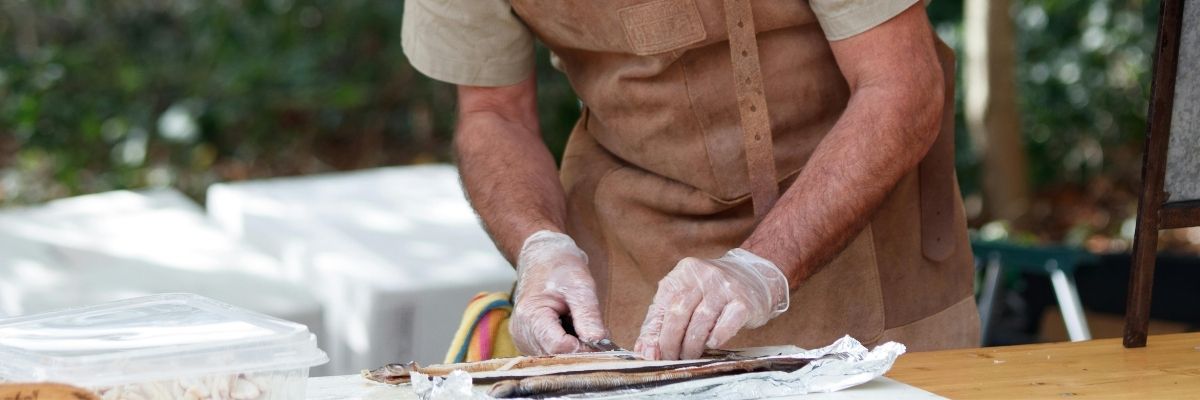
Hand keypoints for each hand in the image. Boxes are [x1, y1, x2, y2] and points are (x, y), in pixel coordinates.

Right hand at [510, 230, 608, 354]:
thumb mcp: (580, 285)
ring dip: (576, 349)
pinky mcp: (529, 342)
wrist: (541, 257)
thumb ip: (589, 316)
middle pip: (557, 356)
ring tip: (582, 326)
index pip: (558, 347)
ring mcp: (524, 339)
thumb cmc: (560, 266)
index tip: (602, 340)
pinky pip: (552, 353)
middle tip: (599, 333)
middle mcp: (522, 332)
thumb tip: (600, 342)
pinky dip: (568, 346)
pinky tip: (573, 330)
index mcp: (531, 315)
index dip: (583, 348)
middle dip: (582, 350)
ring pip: (556, 358)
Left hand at [634, 249, 788, 359]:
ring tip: (689, 355)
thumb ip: (662, 320)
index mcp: (682, 273)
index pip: (661, 307)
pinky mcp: (743, 302)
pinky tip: (711, 344)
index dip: (653, 334)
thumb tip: (644, 350)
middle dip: (670, 343)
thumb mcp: (686, 297)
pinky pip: (725, 325)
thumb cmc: (714, 292)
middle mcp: (703, 276)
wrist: (756, 277)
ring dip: (691, 346)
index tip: (652, 354)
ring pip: (700, 322)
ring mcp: (724, 287)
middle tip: (671, 358)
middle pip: (678, 314)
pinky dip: (715, 339)